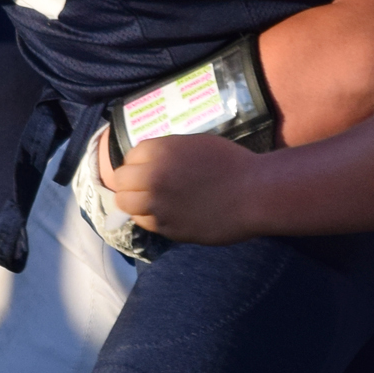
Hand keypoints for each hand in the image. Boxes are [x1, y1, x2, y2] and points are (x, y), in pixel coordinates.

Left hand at [110, 134, 263, 244]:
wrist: (253, 192)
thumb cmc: (230, 162)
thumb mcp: (193, 144)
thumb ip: (166, 152)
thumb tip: (149, 163)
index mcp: (158, 150)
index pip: (129, 158)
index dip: (137, 163)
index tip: (147, 168)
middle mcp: (151, 176)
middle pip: (120, 182)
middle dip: (129, 183)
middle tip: (143, 187)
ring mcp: (157, 204)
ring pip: (125, 205)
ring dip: (134, 202)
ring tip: (148, 202)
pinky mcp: (168, 228)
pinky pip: (146, 222)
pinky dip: (150, 218)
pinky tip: (166, 214)